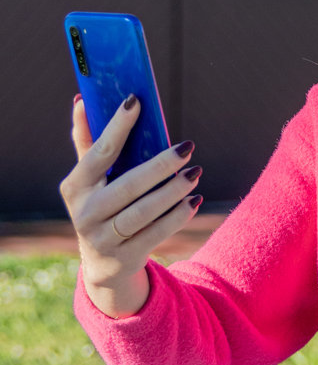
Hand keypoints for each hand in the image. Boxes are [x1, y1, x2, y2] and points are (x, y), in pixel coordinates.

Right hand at [60, 95, 202, 318]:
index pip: (98, 152)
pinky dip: (177, 217)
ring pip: (143, 212)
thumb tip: (81, 100)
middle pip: (127, 186)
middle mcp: (85, 213)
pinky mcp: (126, 257)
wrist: (103, 264)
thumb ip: (86, 141)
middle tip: (187, 146)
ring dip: (173, 191)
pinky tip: (194, 200)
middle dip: (160, 165)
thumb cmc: (100, 205)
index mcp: (75, 186)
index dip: (116, 126)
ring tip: (195, 171)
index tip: (136, 101)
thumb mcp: (89, 179)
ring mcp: (104, 239)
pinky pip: (156, 234)